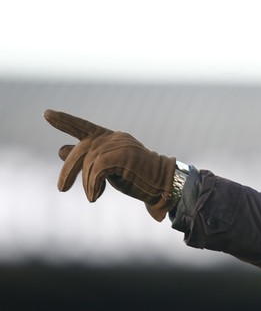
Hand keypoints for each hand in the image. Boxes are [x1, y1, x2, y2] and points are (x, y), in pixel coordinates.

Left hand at [44, 109, 176, 220]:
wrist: (164, 184)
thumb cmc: (138, 178)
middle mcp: (114, 138)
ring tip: (93, 197)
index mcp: (111, 138)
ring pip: (89, 162)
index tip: (47, 114)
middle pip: (82, 149)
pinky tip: (96, 196)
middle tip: (61, 188)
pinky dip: (93, 185)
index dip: (65, 121)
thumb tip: (60, 149)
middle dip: (68, 169)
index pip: (83, 126)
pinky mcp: (123, 155)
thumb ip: (87, 159)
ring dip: (87, 183)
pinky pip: (97, 169)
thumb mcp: (108, 168)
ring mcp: (119, 145)